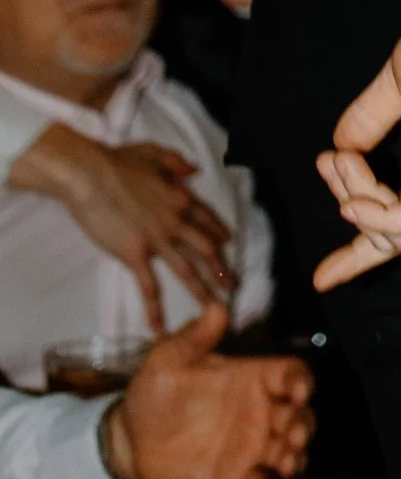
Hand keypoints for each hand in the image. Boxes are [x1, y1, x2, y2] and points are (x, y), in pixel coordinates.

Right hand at [9, 130, 233, 331]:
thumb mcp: (155, 152)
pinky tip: (159, 326)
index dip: (219, 233)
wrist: (91, 175)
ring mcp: (157, 240)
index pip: (207, 219)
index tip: (229, 245)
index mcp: (181, 197)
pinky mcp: (135, 254)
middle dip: (221, 268)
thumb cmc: (118, 161)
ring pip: (187, 269)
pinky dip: (155, 308)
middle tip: (232, 285)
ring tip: (215, 307)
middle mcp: (176, 221)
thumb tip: (195, 170)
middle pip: (206, 249)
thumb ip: (177, 162)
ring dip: (203, 289)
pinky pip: (149, 286)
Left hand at [104, 306, 312, 478]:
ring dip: (295, 458)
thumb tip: (216, 307)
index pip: (290, 374)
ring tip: (285, 464)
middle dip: (304, 425)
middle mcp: (259, 412)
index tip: (299, 391)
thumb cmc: (153, 393)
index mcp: (250, 379)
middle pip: (300, 415)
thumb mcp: (168, 360)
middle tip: (294, 436)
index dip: (301, 381)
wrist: (130, 441)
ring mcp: (251, 447)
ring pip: (290, 451)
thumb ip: (194, 337)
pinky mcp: (237, 478)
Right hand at [312, 8, 400, 290]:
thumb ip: (366, 123)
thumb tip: (336, 151)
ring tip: (338, 161)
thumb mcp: (392, 87)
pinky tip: (352, 202)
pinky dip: (382, 218)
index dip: (358, 251)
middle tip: (326, 182)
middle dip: (355, 246)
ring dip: (356, 200)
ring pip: (397, 226)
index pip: (395, 218)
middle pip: (394, 236)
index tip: (320, 278)